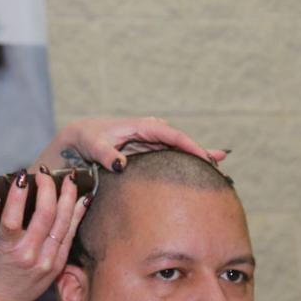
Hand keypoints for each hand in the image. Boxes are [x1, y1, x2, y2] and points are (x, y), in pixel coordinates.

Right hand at [0, 169, 88, 300]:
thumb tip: (5, 186)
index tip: (22, 175)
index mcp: (7, 248)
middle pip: (45, 215)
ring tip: (70, 179)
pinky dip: (78, 215)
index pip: (13, 218)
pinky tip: (83, 199)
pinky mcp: (58, 264)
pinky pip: (71, 235)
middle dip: (48, 189)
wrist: (0, 300)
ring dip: (68, 197)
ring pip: (63, 223)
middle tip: (45, 174)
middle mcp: (29, 254)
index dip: (18, 195)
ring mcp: (46, 260)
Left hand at [40, 116, 226, 171]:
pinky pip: (172, 157)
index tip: (205, 159)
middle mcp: (152, 132)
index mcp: (142, 127)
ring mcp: (152, 143)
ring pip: (180, 151)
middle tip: (220, 170)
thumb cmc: (87, 139)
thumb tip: (121, 165)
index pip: (173, 136)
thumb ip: (106, 154)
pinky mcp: (149, 152)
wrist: (80, 138)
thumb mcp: (93, 145)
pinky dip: (186, 163)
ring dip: (198, 160)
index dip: (191, 147)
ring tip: (219, 174)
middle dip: (201, 155)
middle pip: (182, 143)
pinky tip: (203, 170)